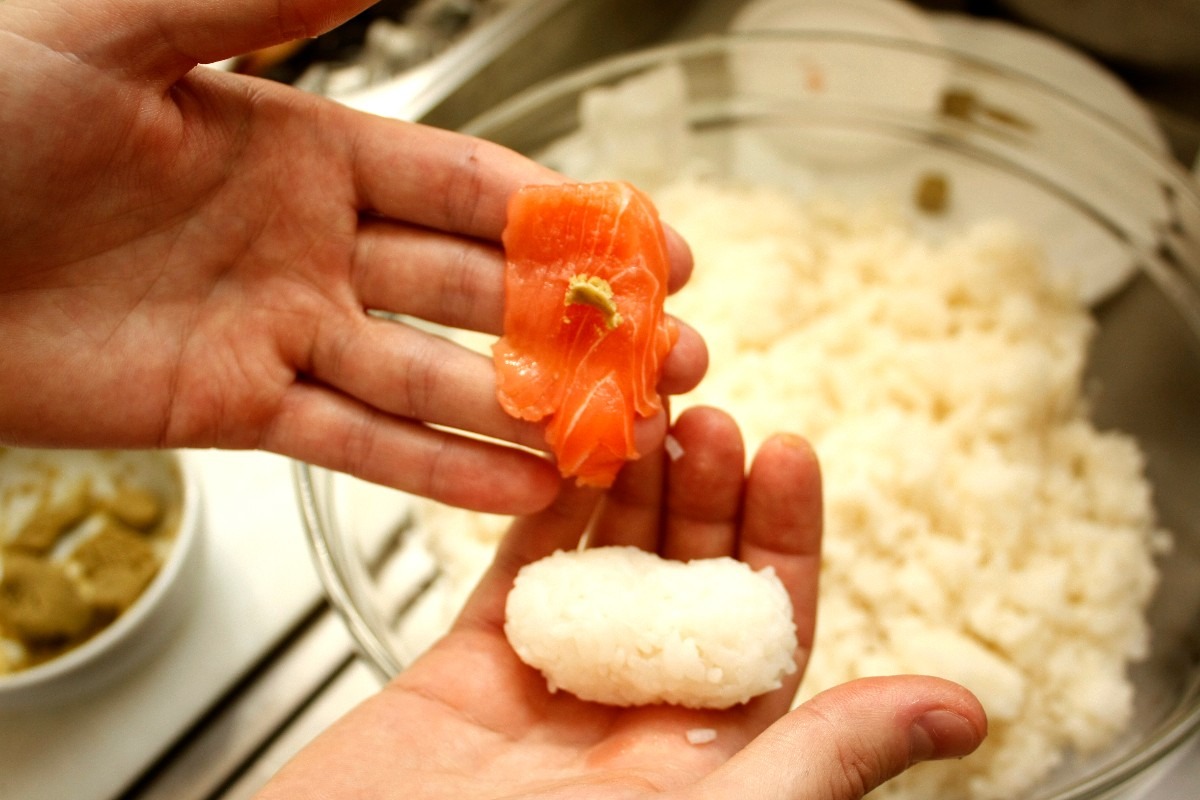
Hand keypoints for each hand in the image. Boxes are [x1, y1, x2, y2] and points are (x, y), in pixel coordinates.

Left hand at [0, 0, 704, 512]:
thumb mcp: (121, 30)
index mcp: (306, 146)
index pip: (469, 187)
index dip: (568, 218)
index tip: (655, 246)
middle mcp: (311, 243)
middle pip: (476, 289)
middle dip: (580, 325)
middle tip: (672, 353)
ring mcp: (280, 331)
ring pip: (431, 376)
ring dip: (529, 408)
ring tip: (621, 433)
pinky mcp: (233, 411)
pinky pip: (354, 445)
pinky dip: (436, 470)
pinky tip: (518, 487)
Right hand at [255, 407, 985, 799]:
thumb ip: (826, 754)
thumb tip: (965, 711)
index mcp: (706, 752)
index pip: (765, 621)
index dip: (782, 534)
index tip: (790, 450)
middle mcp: (635, 712)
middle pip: (686, 575)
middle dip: (706, 492)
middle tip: (713, 418)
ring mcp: (550, 684)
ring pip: (605, 560)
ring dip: (630, 486)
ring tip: (650, 414)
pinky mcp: (466, 665)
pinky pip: (514, 570)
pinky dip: (539, 508)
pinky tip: (565, 454)